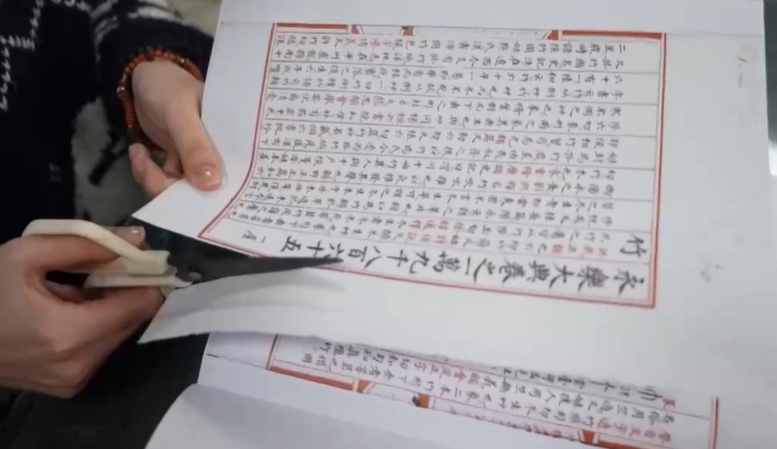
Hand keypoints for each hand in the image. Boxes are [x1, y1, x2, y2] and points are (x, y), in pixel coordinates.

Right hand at [0, 227, 162, 396]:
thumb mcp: (25, 255)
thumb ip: (84, 244)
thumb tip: (135, 237)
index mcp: (71, 334)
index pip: (141, 305)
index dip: (144, 277)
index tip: (137, 256)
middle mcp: (81, 365)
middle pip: (133, 320)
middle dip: (126, 290)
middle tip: (105, 268)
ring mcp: (75, 381)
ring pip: (119, 335)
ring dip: (109, 309)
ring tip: (76, 290)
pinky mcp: (69, 387)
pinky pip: (100, 349)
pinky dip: (95, 327)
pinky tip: (68, 312)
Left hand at [128, 59, 222, 197]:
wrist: (142, 79)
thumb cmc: (169, 88)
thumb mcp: (180, 114)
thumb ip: (195, 147)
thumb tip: (212, 186)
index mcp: (233, 141)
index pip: (238, 176)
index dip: (225, 195)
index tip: (203, 205)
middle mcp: (220, 155)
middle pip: (209, 191)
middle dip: (180, 192)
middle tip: (156, 176)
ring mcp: (198, 161)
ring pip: (184, 189)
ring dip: (157, 180)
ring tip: (141, 157)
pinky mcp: (179, 162)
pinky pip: (166, 181)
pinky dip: (149, 173)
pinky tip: (139, 151)